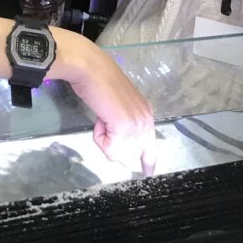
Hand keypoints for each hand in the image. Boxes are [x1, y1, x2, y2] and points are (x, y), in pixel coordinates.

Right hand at [55, 32, 156, 173]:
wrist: (91, 69)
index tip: (148, 173)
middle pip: (131, 155)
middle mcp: (146, 121)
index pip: (151, 146)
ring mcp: (137, 125)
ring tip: (101, 118)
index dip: (147, 162)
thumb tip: (119, 143)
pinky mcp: (125, 128)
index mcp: (146, 114)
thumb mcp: (117, 105)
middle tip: (104, 123)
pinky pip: (110, 149)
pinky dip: (99, 138)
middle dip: (113, 146)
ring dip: (104, 140)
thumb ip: (123, 122)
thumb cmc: (98, 82)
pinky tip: (99, 119)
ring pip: (119, 154)